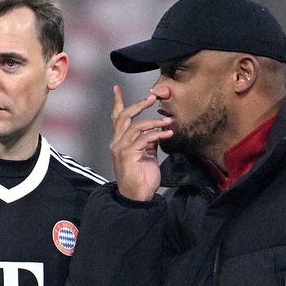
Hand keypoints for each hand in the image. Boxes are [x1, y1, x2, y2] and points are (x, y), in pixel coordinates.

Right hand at [109, 85, 172, 200]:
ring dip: (154, 121)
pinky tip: (168, 134)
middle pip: (125, 117)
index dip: (117, 102)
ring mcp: (121, 149)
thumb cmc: (142, 178)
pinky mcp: (128, 155)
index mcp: (119, 142)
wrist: (138, 197)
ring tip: (168, 121)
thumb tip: (156, 131)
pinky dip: (157, 134)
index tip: (117, 88)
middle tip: (152, 97)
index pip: (116, 118)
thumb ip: (148, 142)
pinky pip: (144, 139)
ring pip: (136, 126)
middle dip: (139, 104)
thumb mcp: (147, 155)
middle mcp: (116, 143)